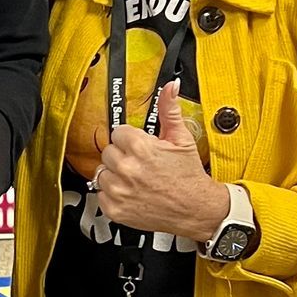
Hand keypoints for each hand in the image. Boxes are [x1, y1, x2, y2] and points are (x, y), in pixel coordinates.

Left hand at [96, 83, 229, 240]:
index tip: (140, 147)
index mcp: (140, 147)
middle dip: (122, 156)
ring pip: (101, 172)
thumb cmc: (189, 176)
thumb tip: (170, 87)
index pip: (118, 133)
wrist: (195, 209)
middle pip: (108, 152)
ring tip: (135, 179)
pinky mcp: (115, 209)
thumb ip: (169, 110)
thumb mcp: (182, 139)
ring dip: (115, 174)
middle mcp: (127, 169)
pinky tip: (131, 192)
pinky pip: (101, 194)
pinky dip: (112, 194)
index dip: (130, 140)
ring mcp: (119, 191)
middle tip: (139, 164)